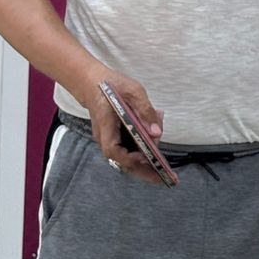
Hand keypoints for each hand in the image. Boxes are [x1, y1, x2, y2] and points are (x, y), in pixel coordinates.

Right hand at [74, 66, 165, 183]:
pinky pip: (130, 147)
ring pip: (128, 155)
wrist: (93, 82)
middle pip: (123, 160)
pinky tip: (155, 135)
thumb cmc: (112, 85)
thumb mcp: (133, 91)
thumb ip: (145, 111)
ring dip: (146, 158)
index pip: (113, 150)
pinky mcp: (116, 136)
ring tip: (164, 159)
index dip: (129, 158)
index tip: (145, 157)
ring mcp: (110, 138)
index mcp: (106, 126)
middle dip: (144, 170)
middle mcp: (106, 137)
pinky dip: (144, 147)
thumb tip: (156, 132)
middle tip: (165, 177)